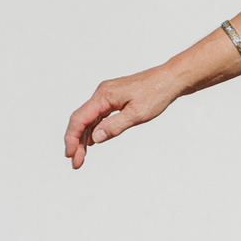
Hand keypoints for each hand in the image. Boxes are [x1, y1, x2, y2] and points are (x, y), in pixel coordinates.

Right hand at [64, 68, 179, 168]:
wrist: (170, 79)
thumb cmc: (156, 93)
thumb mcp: (137, 114)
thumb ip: (115, 126)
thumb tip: (95, 138)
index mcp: (104, 96)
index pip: (80, 118)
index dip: (72, 138)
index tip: (70, 155)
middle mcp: (101, 94)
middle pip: (81, 120)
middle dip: (76, 141)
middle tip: (76, 162)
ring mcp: (107, 96)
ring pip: (88, 118)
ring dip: (83, 137)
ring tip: (82, 156)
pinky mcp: (114, 99)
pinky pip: (98, 115)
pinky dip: (93, 129)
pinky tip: (92, 140)